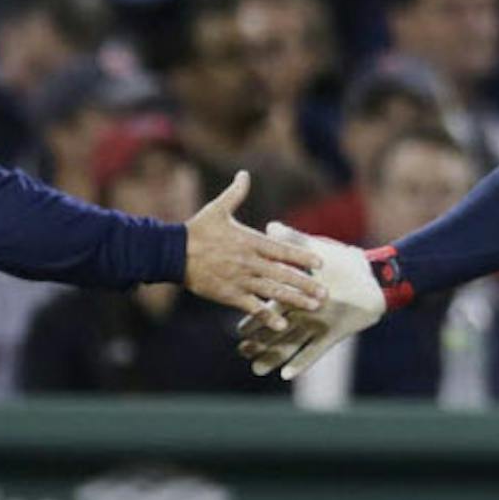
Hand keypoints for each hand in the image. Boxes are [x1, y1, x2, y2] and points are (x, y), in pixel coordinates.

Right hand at [182, 170, 325, 327]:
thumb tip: (244, 174)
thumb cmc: (197, 229)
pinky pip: (252, 307)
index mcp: (250, 241)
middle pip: (284, 274)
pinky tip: (282, 325)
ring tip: (314, 306)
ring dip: (295, 300)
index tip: (321, 263)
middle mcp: (249, 262)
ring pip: (273, 292)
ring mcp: (240, 280)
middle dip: (306, 284)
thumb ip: (236, 193)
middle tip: (326, 293)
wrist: (172, 252)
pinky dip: (267, 317)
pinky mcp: (229, 295)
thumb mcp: (218, 208)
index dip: (302, 256)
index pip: (282, 250)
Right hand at [235, 223, 384, 377]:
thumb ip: (293, 240)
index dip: (253, 318)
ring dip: (274, 357)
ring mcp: (317, 326)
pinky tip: (287, 375)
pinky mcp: (332, 335)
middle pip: (275, 330)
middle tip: (240, 353)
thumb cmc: (348, 262)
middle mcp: (304, 313)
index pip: (268, 306)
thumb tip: (270, 226)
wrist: (377, 278)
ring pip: (290, 344)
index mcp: (297, 293)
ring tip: (256, 369)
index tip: (237, 330)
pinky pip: (315, 352)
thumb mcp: (318, 248)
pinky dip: (302, 363)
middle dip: (258, 342)